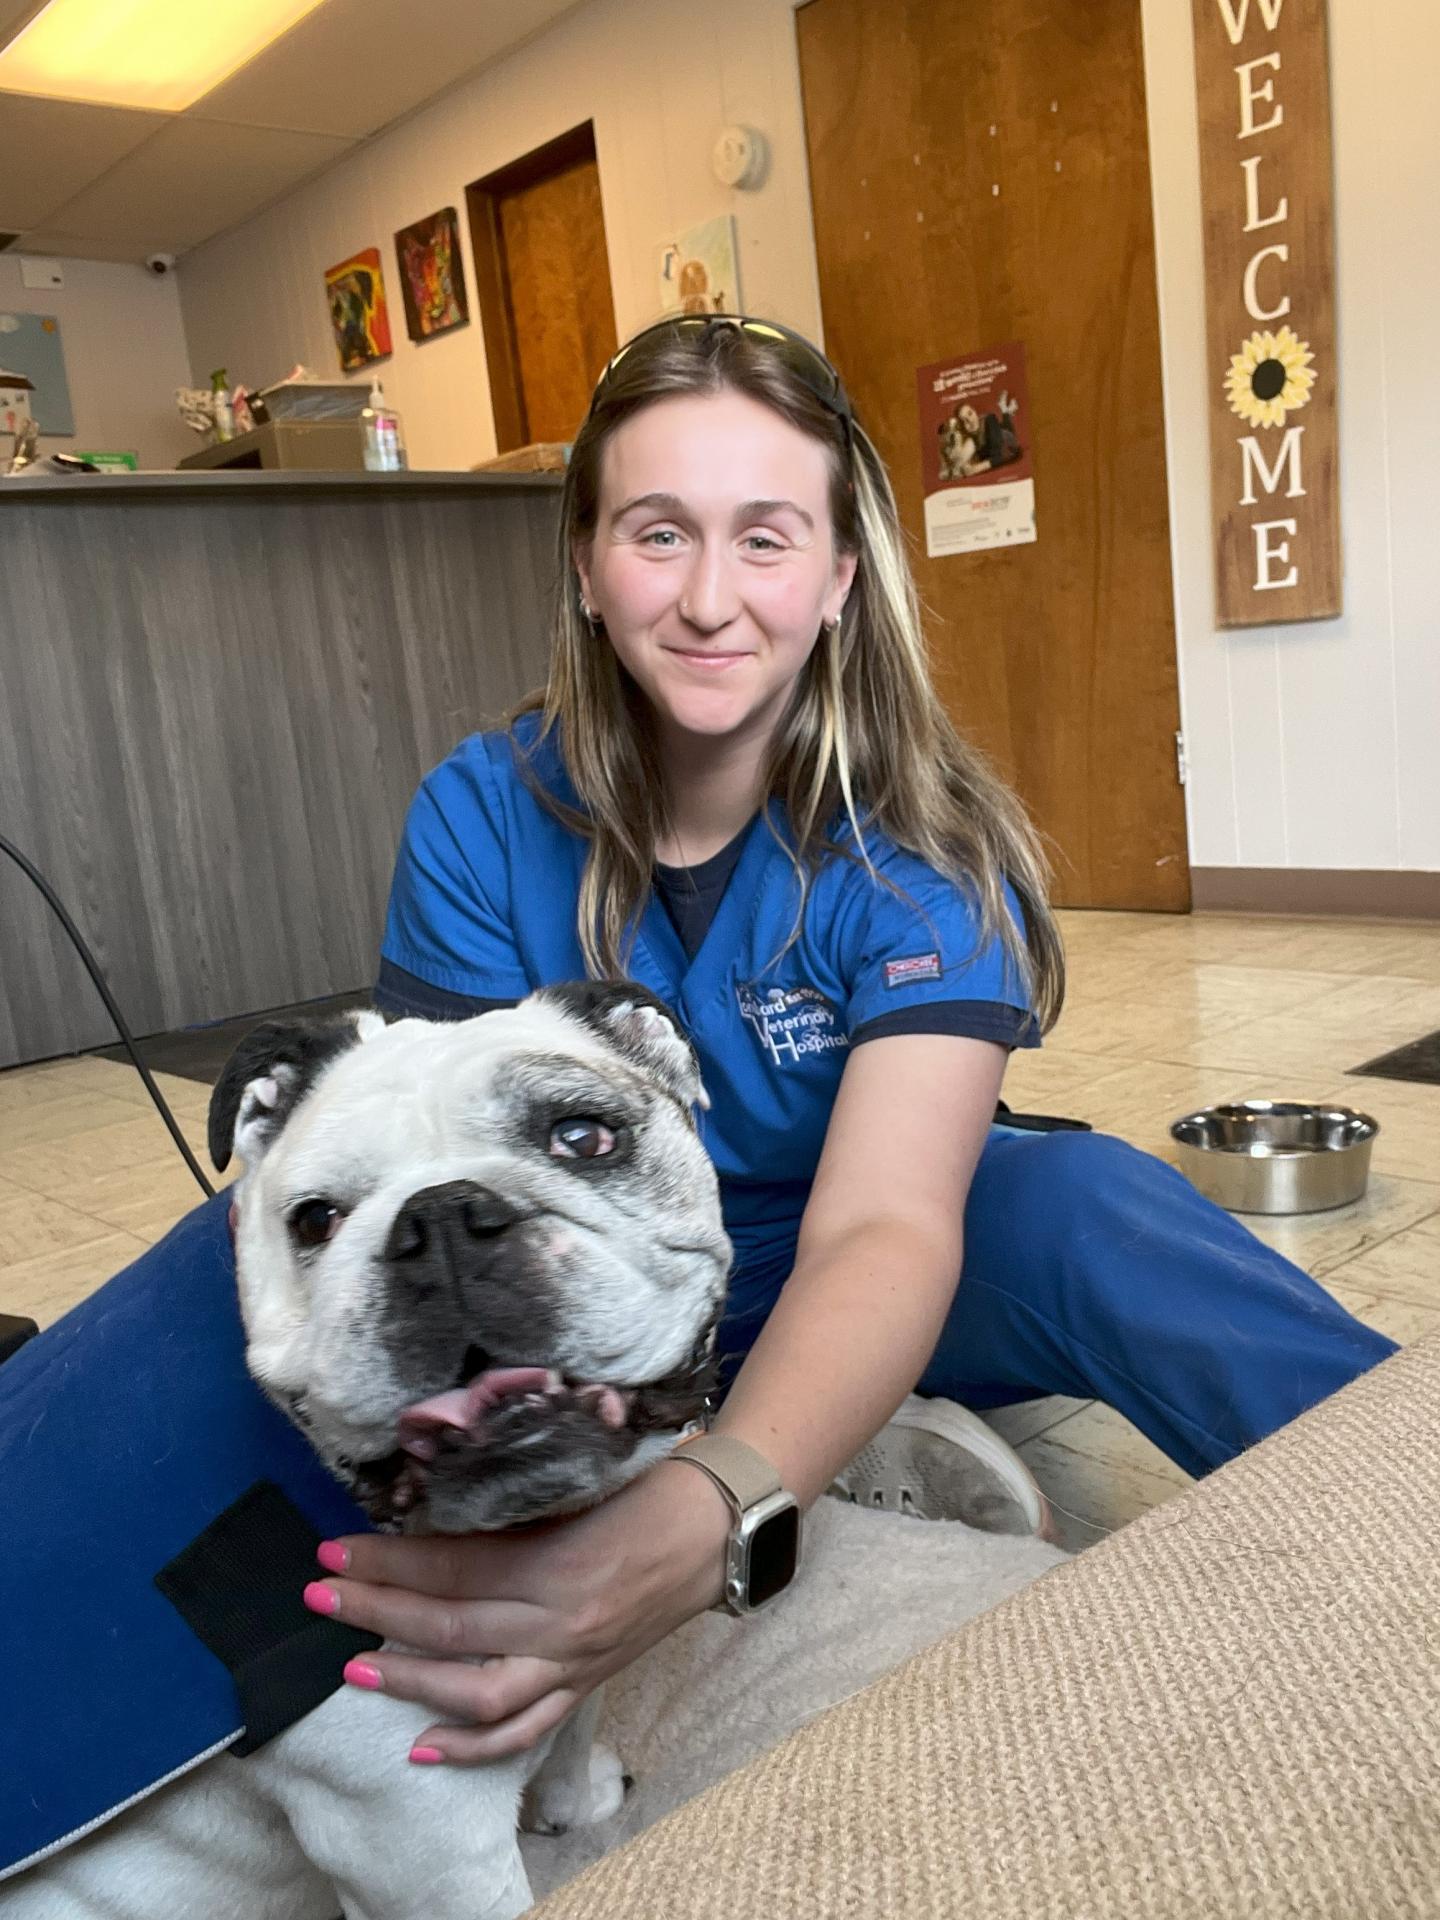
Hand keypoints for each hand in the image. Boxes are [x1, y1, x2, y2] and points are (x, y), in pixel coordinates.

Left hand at [302, 1460, 730, 1764]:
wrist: (716, 1528)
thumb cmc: (648, 1486)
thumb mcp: (577, 1479)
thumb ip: (511, 1500)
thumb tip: (432, 1500)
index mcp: (557, 1561)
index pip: (453, 1566)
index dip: (388, 1557)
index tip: (335, 1546)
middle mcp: (560, 1622)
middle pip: (450, 1627)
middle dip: (375, 1610)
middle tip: (320, 1594)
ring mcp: (572, 1661)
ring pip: (477, 1692)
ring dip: (408, 1681)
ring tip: (353, 1666)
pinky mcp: (584, 1683)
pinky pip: (524, 1729)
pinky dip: (469, 1746)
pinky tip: (419, 1745)